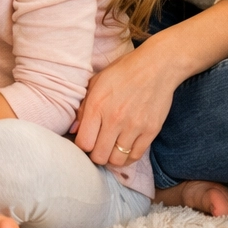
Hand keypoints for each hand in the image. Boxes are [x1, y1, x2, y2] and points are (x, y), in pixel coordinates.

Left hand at [71, 41, 178, 166]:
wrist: (154, 67)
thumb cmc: (121, 72)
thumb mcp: (95, 83)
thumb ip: (82, 107)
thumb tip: (73, 130)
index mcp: (96, 105)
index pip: (83, 143)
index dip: (81, 146)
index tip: (85, 142)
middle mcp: (114, 119)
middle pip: (99, 156)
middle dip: (95, 155)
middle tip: (97, 148)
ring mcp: (133, 127)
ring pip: (117, 160)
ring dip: (111, 158)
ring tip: (110, 150)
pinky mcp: (150, 132)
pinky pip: (135, 157)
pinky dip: (128, 158)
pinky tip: (124, 149)